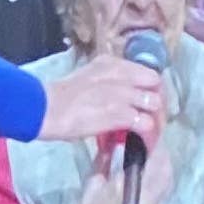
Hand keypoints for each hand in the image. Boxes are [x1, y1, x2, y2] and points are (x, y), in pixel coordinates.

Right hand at [36, 52, 165, 149]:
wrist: (44, 108)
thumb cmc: (59, 98)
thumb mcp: (87, 78)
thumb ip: (107, 82)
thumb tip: (120, 96)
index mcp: (111, 64)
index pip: (146, 72)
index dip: (152, 89)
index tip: (148, 103)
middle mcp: (120, 74)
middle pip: (156, 85)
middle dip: (158, 102)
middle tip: (153, 118)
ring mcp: (121, 94)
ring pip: (154, 103)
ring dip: (155, 118)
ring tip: (149, 131)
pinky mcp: (119, 114)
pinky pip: (146, 123)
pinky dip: (147, 132)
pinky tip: (142, 139)